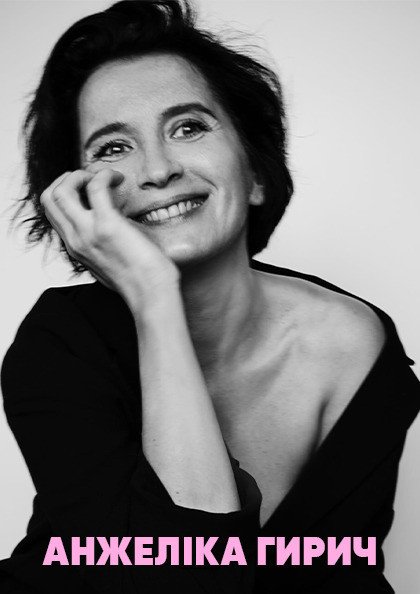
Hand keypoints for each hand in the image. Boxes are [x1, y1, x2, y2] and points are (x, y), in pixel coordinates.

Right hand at [40, 169, 179, 309]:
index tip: (89, 187)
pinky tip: (119, 179)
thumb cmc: (140, 279)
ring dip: (80, 175)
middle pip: (48, 198)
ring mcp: (88, 233)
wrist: (152, 293)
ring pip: (60, 191)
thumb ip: (103, 243)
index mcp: (75, 247)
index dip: (66, 192)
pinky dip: (105, 174)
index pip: (53, 211)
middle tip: (92, 178)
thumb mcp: (111, 260)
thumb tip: (118, 225)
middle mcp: (75, 240)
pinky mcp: (108, 225)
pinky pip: (96, 186)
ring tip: (103, 178)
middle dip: (67, 178)